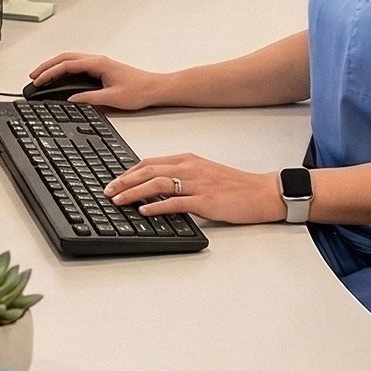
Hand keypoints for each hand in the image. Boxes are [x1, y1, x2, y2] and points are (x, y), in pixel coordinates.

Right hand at [25, 52, 176, 109]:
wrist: (156, 88)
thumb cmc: (140, 90)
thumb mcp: (113, 98)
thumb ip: (90, 98)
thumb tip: (72, 100)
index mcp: (98, 64)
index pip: (67, 65)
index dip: (50, 73)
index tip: (38, 81)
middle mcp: (97, 60)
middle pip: (65, 58)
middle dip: (46, 66)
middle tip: (33, 76)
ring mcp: (99, 63)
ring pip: (70, 59)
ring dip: (54, 66)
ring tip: (41, 76)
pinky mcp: (101, 68)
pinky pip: (76, 64)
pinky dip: (63, 68)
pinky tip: (59, 77)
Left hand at [104, 152, 283, 223]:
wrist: (263, 192)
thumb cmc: (235, 185)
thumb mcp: (203, 172)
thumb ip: (180, 175)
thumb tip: (154, 184)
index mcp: (187, 160)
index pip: (149, 162)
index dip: (127, 171)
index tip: (113, 181)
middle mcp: (189, 168)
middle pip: (147, 170)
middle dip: (123, 181)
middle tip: (107, 191)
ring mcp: (197, 184)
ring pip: (157, 183)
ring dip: (133, 192)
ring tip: (118, 200)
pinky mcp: (205, 200)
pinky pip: (176, 202)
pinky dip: (157, 205)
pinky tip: (144, 210)